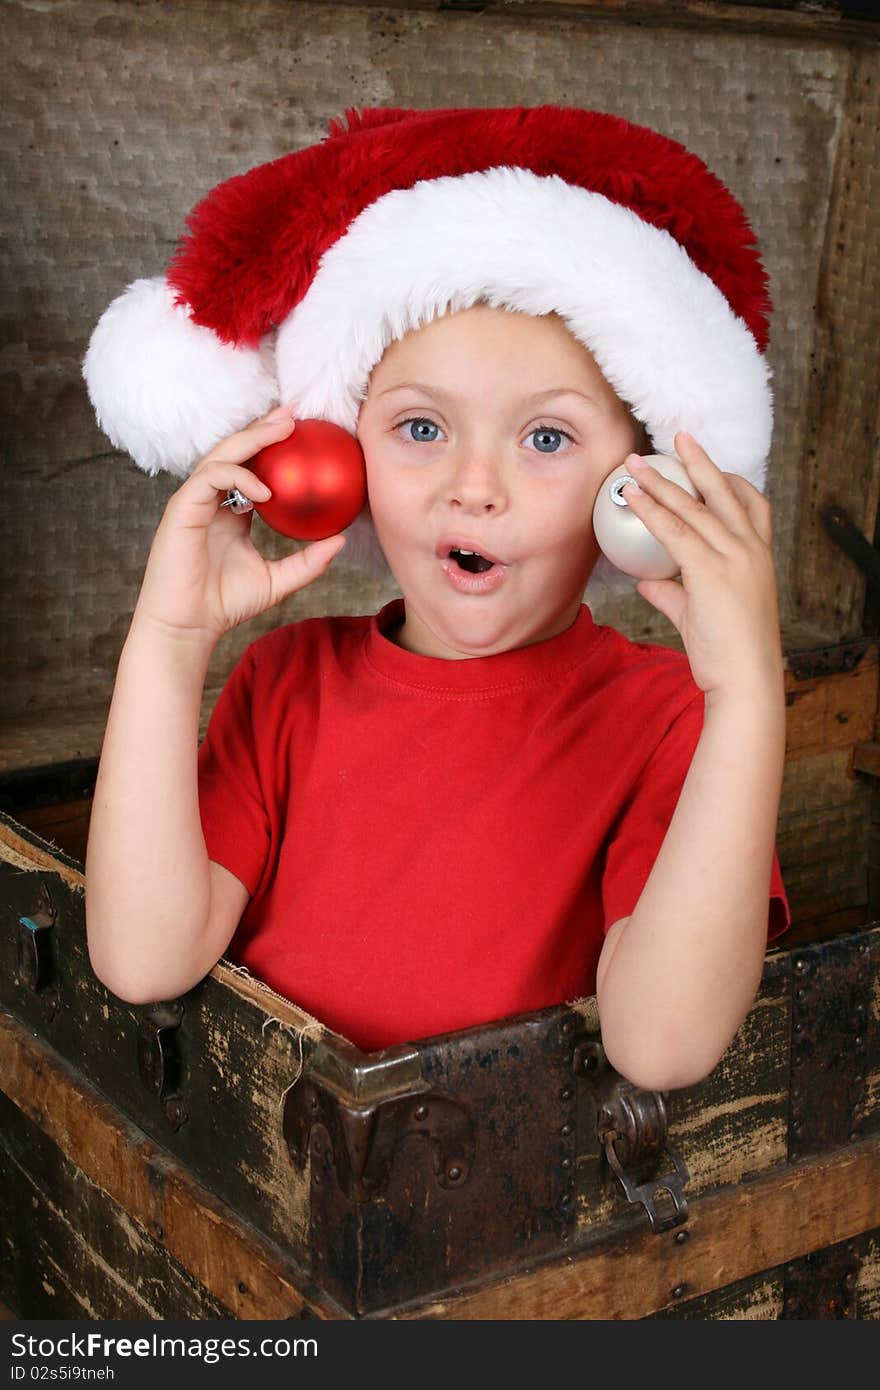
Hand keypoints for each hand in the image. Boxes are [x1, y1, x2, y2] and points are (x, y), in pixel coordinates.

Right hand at [133, 407, 345, 645]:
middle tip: (293, 414)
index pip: (251, 468)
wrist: (189, 625)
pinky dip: (239, 477)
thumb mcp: (278, 580)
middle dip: (263, 428)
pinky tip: (266, 490)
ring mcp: (194, 501)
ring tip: (282, 428)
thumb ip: (307, 562)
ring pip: (221, 455)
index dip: (272, 448)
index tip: (303, 434)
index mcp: (230, 512)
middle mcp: (211, 500)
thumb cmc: (226, 604)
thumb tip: (341, 541)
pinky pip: (211, 477)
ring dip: (252, 439)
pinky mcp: (182, 507)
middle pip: (235, 452)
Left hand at [621, 432, 783, 701]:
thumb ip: (673, 594)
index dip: (732, 481)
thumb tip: (647, 582)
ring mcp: (733, 558)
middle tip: (679, 435)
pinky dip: (651, 511)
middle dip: (699, 461)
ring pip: (693, 508)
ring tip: (635, 463)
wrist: (745, 678)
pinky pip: (674, 531)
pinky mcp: (710, 571)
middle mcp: (751, 550)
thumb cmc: (729, 653)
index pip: (753, 506)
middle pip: (725, 492)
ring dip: (661, 481)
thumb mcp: (699, 615)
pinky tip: (632, 498)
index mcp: (760, 558)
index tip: (713, 465)